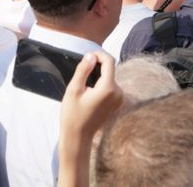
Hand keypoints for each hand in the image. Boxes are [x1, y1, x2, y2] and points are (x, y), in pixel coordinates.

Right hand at [58, 52, 121, 186]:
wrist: (78, 137)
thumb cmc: (73, 115)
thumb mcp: (73, 90)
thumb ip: (83, 70)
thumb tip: (91, 56)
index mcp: (108, 88)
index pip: (109, 61)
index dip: (98, 55)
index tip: (87, 57)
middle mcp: (118, 92)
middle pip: (109, 70)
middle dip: (96, 68)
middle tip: (80, 76)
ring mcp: (119, 98)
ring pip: (109, 78)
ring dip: (97, 78)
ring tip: (83, 89)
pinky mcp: (117, 102)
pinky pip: (110, 87)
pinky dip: (100, 85)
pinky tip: (88, 95)